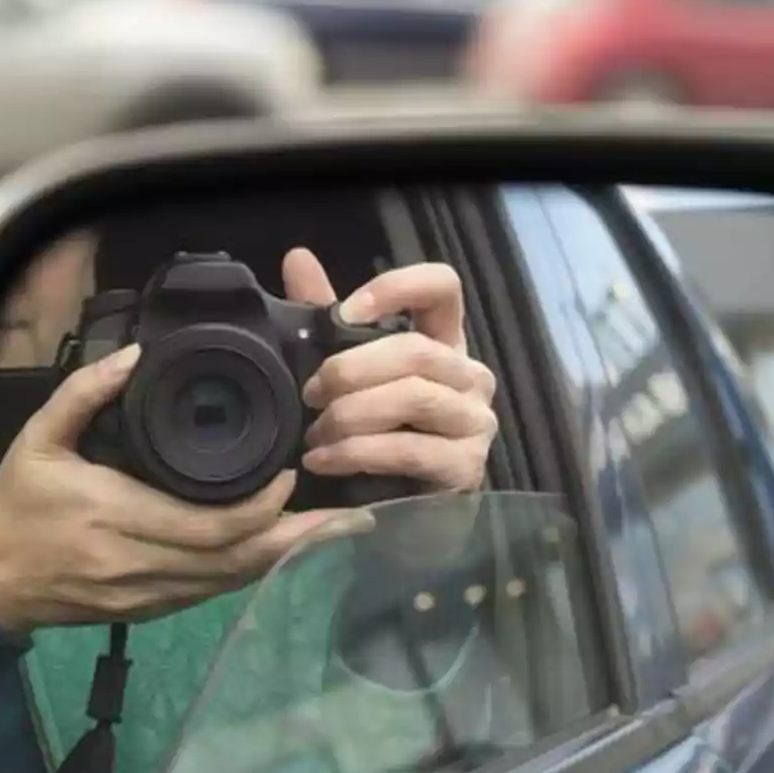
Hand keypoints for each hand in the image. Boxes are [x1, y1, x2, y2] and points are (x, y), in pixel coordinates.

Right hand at [0, 344, 368, 634]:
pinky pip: (214, 592)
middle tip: (346, 513)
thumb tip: (133, 358)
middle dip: (296, 538)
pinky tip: (282, 551)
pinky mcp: (151, 608)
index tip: (290, 475)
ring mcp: (149, 593)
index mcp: (117, 517)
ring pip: (232, 581)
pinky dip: (252, 570)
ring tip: (332, 532)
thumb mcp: (38, 438)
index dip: (262, 508)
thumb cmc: (18, 504)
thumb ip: (84, 394)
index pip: (211, 525)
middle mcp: (141, 563)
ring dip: (284, 557)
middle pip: (237, 559)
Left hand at [282, 248, 497, 493]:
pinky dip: (356, 453)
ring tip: (314, 435)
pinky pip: (408, 450)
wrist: (399, 514)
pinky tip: (323, 461)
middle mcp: (470, 376)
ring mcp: (475, 423)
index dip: (396, 287)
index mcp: (445, 342)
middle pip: (415, 350)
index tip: (344, 311)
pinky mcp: (466, 467)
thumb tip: (297, 258)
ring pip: (413, 397)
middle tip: (309, 394)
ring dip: (350, 414)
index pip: (443, 287)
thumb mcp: (350, 372)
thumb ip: (325, 317)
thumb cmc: (376, 433)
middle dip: (350, 370)